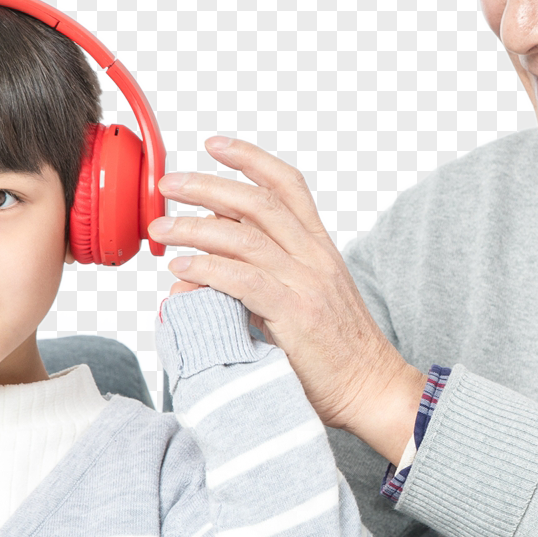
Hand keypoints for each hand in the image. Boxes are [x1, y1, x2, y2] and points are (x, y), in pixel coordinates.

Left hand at [154, 136, 425, 456]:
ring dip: (195, 227)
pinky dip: (208, 268)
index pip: (287, 186)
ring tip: (162, 230)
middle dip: (207, 185)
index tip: (215, 145)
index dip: (250, 159)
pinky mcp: (295, 313)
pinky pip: (242, 279)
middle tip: (169, 185)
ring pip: (244, 236)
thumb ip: (261, 278)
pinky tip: (183, 269)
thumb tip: (205, 265)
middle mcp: (315, 258)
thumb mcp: (305, 303)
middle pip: (257, 201)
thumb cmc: (338, 356)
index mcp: (321, 249)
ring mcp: (307, 283)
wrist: (375, 391)